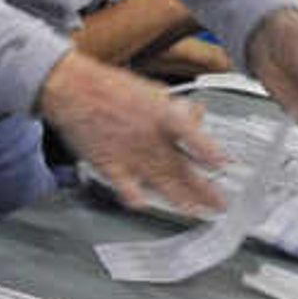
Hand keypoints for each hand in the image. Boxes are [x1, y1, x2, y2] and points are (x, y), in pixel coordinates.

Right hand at [37, 47, 226, 214]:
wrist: (72, 89)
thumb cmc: (108, 86)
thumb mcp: (151, 89)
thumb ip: (176, 107)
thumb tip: (197, 114)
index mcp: (162, 116)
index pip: (194, 138)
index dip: (211, 153)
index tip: (226, 166)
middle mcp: (149, 139)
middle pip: (182, 169)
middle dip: (203, 190)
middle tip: (218, 202)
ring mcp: (130, 155)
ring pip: (161, 183)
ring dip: (180, 200)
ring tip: (194, 211)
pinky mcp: (110, 165)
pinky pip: (126, 187)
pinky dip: (136, 199)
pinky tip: (145, 205)